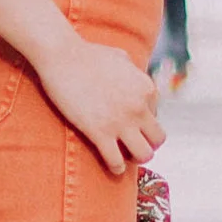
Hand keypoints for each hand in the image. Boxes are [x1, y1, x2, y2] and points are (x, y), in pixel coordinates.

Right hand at [38, 35, 164, 175]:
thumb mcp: (121, 57)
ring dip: (136, 158)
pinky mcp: (100, 132)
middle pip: (158, 139)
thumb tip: (136, 79)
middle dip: (148, 143)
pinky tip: (113, 167)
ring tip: (126, 157)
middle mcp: (139, 107)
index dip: (142, 121)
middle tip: (134, 144)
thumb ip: (134, 71)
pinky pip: (116, 161)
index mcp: (146, 88)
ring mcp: (121, 122)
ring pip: (144, 155)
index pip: (156, 115)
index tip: (130, 123)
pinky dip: (116, 168)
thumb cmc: (88, 54)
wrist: (63, 56)